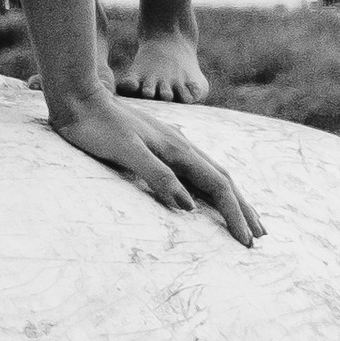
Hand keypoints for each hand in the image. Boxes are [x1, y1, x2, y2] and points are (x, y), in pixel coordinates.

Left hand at [44, 88, 263, 247]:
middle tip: (261, 235)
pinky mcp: (159, 146)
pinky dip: (209, 187)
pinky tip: (206, 194)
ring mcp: (171, 144)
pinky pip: (194, 171)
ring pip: (211, 173)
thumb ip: (158, 176)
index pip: (218, 186)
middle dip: (243, 208)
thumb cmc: (97, 128)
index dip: (234, 214)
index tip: (247, 241)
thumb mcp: (126, 152)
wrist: (78, 99)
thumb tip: (190, 206)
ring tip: (244, 217)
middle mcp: (181, 145)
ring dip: (230, 198)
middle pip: (223, 180)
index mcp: (178, 149)